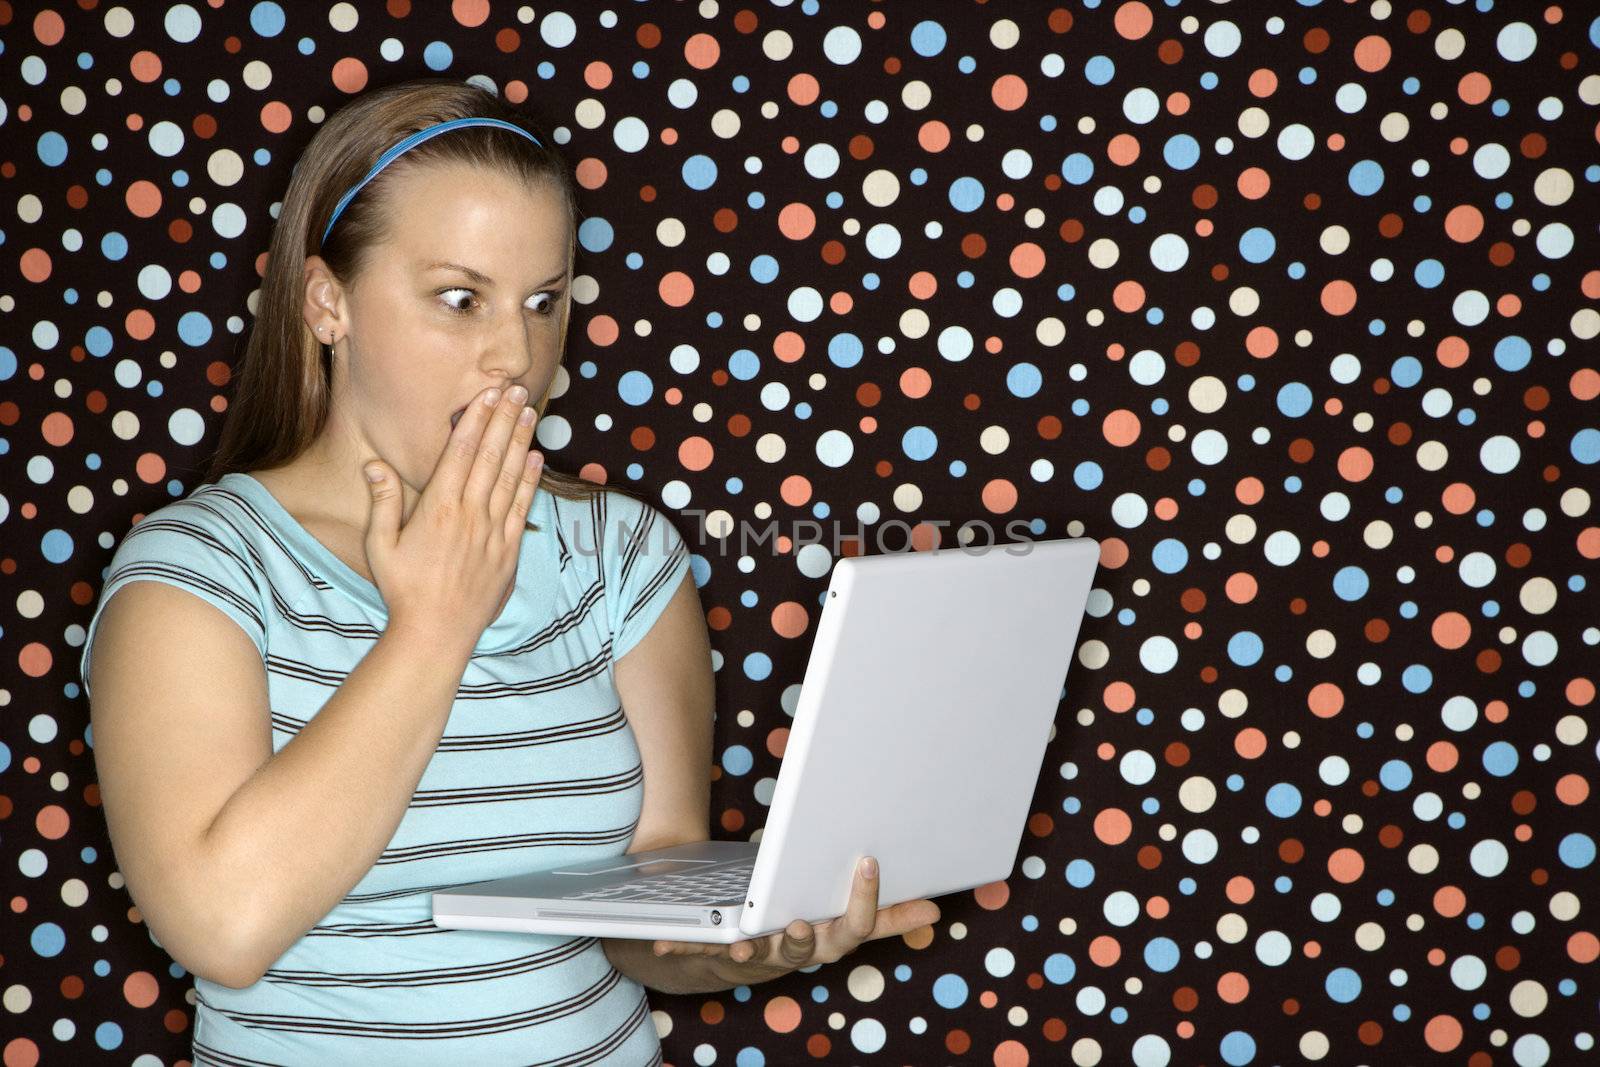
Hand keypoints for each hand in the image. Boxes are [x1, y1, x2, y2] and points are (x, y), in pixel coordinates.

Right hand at [362, 384, 542, 647]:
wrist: (436, 634)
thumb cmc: (403, 589)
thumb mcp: (380, 546)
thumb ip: (382, 502)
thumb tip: (374, 464)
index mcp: (437, 508)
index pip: (461, 452)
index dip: (477, 419)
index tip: (488, 393)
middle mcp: (469, 514)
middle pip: (491, 455)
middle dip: (504, 419)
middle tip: (517, 388)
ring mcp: (493, 531)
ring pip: (511, 475)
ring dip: (521, 440)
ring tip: (529, 411)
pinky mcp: (508, 550)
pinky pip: (522, 506)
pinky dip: (530, 480)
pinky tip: (536, 457)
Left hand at [648, 857, 941, 985]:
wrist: (733, 955)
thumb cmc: (795, 928)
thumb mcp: (842, 919)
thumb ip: (884, 916)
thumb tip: (934, 910)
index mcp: (827, 939)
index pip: (854, 927)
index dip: (865, 899)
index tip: (868, 861)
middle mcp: (794, 952)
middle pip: (803, 950)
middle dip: (800, 939)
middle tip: (801, 924)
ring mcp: (756, 956)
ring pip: (755, 955)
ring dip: (748, 950)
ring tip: (742, 943)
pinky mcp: (717, 954)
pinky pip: (701, 951)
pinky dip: (685, 946)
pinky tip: (665, 940)